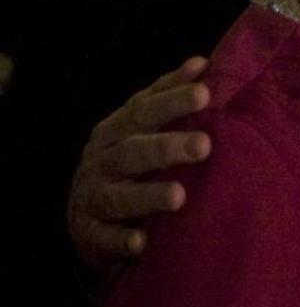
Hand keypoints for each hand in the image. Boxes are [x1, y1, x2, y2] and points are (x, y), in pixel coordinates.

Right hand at [67, 57, 212, 265]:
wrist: (87, 213)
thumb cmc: (129, 160)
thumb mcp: (140, 126)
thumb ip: (166, 95)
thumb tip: (201, 63)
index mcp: (117, 131)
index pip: (143, 111)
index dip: (172, 101)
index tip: (205, 93)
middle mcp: (102, 161)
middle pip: (133, 152)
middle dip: (167, 148)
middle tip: (204, 146)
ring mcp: (93, 198)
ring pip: (118, 196)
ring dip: (148, 196)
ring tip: (179, 196)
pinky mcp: (90, 234)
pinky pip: (103, 239)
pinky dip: (121, 241)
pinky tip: (141, 242)